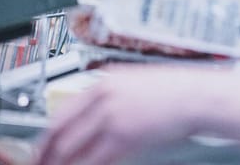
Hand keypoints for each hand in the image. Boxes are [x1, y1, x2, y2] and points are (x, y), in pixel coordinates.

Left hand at [35, 66, 217, 164]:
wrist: (199, 96)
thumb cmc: (174, 92)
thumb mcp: (134, 85)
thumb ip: (109, 99)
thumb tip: (90, 120)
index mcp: (102, 82)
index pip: (61, 113)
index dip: (46, 137)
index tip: (40, 151)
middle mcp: (102, 97)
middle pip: (61, 133)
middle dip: (46, 156)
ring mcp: (112, 117)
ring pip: (73, 150)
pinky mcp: (125, 136)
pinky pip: (94, 161)